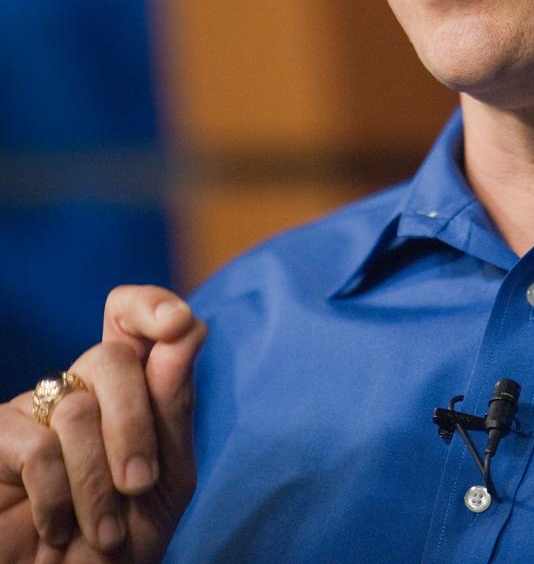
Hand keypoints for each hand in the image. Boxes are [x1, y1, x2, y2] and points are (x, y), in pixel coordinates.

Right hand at [0, 285, 206, 562]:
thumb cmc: (122, 541)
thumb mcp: (166, 478)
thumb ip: (174, 405)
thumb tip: (188, 327)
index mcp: (125, 389)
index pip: (127, 316)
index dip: (149, 305)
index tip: (177, 323)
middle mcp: (77, 389)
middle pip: (112, 358)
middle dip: (135, 426)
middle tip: (138, 487)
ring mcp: (34, 411)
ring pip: (78, 409)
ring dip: (98, 484)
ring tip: (103, 532)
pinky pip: (37, 449)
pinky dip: (58, 499)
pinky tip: (57, 528)